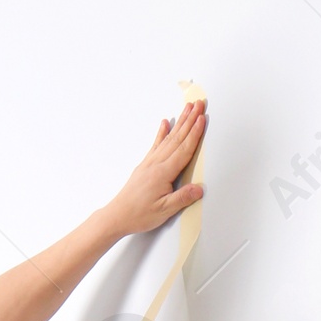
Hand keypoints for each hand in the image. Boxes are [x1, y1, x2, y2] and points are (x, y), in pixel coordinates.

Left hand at [102, 102, 206, 238]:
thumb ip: (182, 198)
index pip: (184, 149)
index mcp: (163, 173)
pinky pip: (156, 144)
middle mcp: (156, 163)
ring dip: (179, 122)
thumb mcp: (164, 211)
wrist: (117, 215)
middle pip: (178, 137)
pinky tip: (164, 123)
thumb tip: (199, 189)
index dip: (195, 133)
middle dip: (190, 119)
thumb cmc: (139, 214)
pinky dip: (161, 132)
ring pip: (168, 138)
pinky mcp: (145, 165)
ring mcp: (150, 162)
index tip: (203, 118)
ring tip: (187, 108)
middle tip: (199, 104)